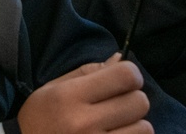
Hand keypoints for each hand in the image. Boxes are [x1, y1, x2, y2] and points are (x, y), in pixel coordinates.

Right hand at [17, 53, 151, 133]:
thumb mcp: (55, 88)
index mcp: (70, 96)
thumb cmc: (41, 118)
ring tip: (116, 125)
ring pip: (144, 128)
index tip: (123, 80)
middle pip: (139, 102)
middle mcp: (84, 123)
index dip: (130, 74)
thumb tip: (121, 59)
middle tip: (117, 104)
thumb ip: (89, 72)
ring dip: (134, 125)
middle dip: (132, 99)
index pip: (125, 76)